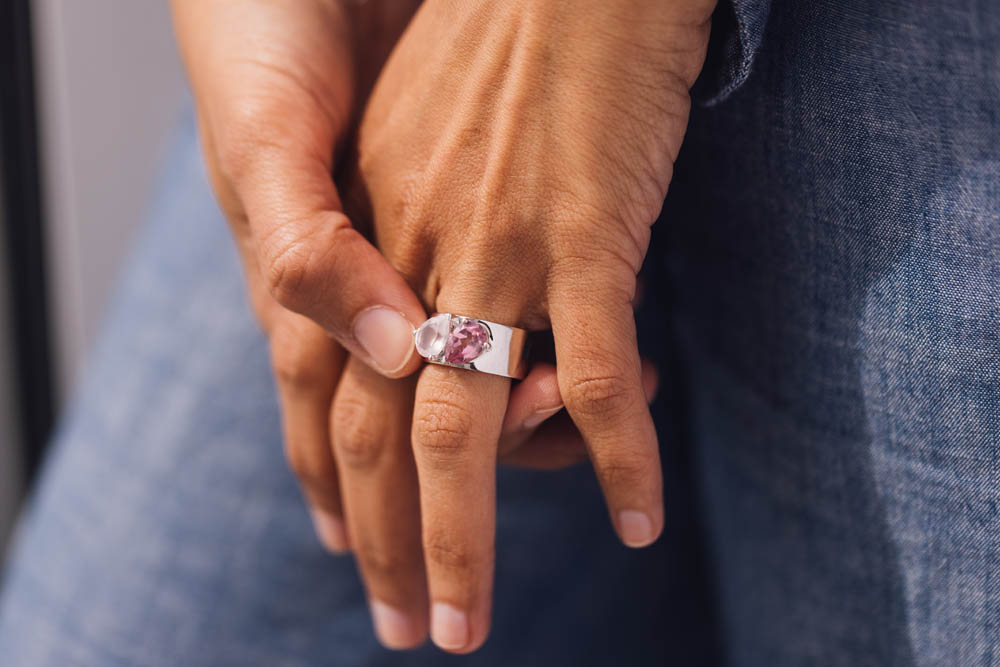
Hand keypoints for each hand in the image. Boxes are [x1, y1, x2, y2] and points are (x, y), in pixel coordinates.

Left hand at [171, 1, 643, 643]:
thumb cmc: (511, 39)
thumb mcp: (429, 140)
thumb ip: (420, 232)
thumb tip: (443, 320)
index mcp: (369, 225)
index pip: (328, 387)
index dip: (331, 481)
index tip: (348, 550)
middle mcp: (413, 248)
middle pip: (381, 432)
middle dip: (383, 544)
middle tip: (406, 630)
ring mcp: (498, 246)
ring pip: (466, 429)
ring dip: (465, 543)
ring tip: (468, 623)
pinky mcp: (587, 234)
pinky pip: (603, 376)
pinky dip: (623, 458)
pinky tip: (642, 520)